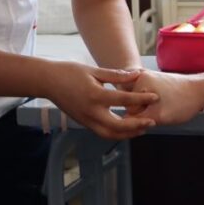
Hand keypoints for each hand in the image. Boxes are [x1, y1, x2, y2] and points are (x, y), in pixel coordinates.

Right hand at [41, 60, 158, 140]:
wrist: (47, 82)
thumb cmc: (70, 72)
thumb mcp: (94, 70)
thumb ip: (116, 75)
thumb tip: (137, 74)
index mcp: (96, 96)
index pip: (124, 100)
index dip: (142, 99)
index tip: (155, 97)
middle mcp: (91, 112)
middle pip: (119, 126)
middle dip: (138, 125)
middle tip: (152, 121)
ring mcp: (86, 120)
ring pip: (111, 134)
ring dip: (128, 134)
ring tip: (142, 128)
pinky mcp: (83, 123)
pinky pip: (103, 132)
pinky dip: (117, 133)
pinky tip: (126, 128)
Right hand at [125, 70, 203, 125]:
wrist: (202, 91)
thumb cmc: (184, 101)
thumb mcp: (158, 116)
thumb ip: (138, 121)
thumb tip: (124, 123)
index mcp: (139, 80)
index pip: (128, 109)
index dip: (141, 117)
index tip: (155, 115)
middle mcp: (141, 76)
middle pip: (134, 105)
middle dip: (145, 112)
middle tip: (162, 110)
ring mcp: (148, 79)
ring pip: (141, 104)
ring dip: (151, 110)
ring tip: (166, 107)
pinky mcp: (155, 83)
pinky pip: (148, 100)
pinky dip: (155, 105)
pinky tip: (167, 105)